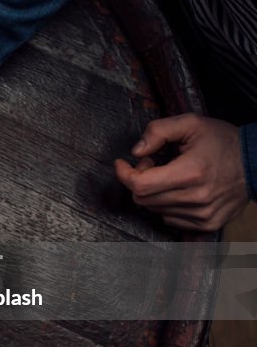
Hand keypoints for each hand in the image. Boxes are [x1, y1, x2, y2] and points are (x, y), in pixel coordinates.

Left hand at [114, 113, 248, 231]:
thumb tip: (136, 151)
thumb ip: (158, 131)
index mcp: (191, 172)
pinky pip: (171, 219)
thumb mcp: (191, 123)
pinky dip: (167, 206)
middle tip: (151, 164)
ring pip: (155, 210)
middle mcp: (197, 197)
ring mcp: (203, 214)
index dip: (125, 174)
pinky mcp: (208, 223)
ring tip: (168, 175)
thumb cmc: (223, 141)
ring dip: (154, 193)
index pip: (140, 185)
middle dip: (139, 180)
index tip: (122, 163)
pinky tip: (179, 190)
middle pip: (144, 199)